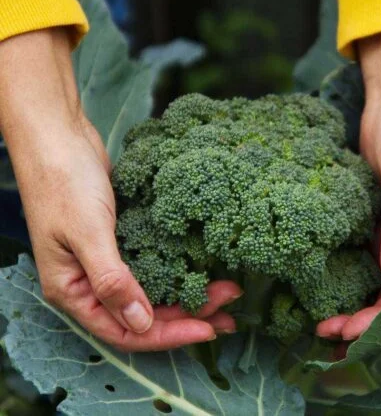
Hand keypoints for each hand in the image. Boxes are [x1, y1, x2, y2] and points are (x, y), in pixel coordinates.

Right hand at [0, 28, 241, 351]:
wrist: (60, 137)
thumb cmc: (64, 183)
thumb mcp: (88, 234)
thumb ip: (112, 280)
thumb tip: (141, 323)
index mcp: (73, 291)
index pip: (125, 331)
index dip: (168, 335)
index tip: (207, 329)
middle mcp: (91, 284)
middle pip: (144, 315)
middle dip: (187, 316)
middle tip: (228, 311)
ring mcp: (108, 262)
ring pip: (153, 292)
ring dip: (188, 295)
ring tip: (226, 293)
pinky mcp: (124, 241)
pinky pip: (155, 267)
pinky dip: (179, 271)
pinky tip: (203, 270)